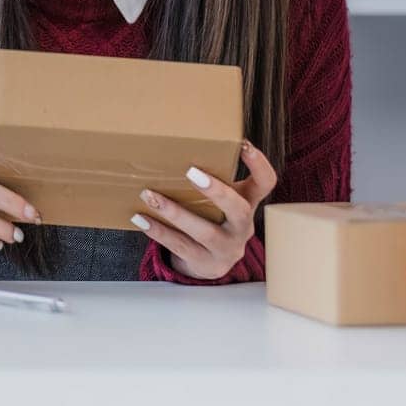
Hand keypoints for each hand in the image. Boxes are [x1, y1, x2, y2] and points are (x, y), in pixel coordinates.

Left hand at [133, 140, 277, 280]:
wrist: (208, 262)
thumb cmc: (211, 217)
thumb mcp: (218, 199)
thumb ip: (210, 177)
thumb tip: (174, 142)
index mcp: (248, 203)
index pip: (265, 183)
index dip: (259, 165)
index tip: (243, 144)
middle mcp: (243, 227)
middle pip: (239, 210)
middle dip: (217, 191)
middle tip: (191, 171)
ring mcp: (227, 248)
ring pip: (204, 232)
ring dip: (175, 212)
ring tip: (149, 194)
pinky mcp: (206, 264)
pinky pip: (180, 246)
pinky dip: (159, 231)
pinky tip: (139, 218)